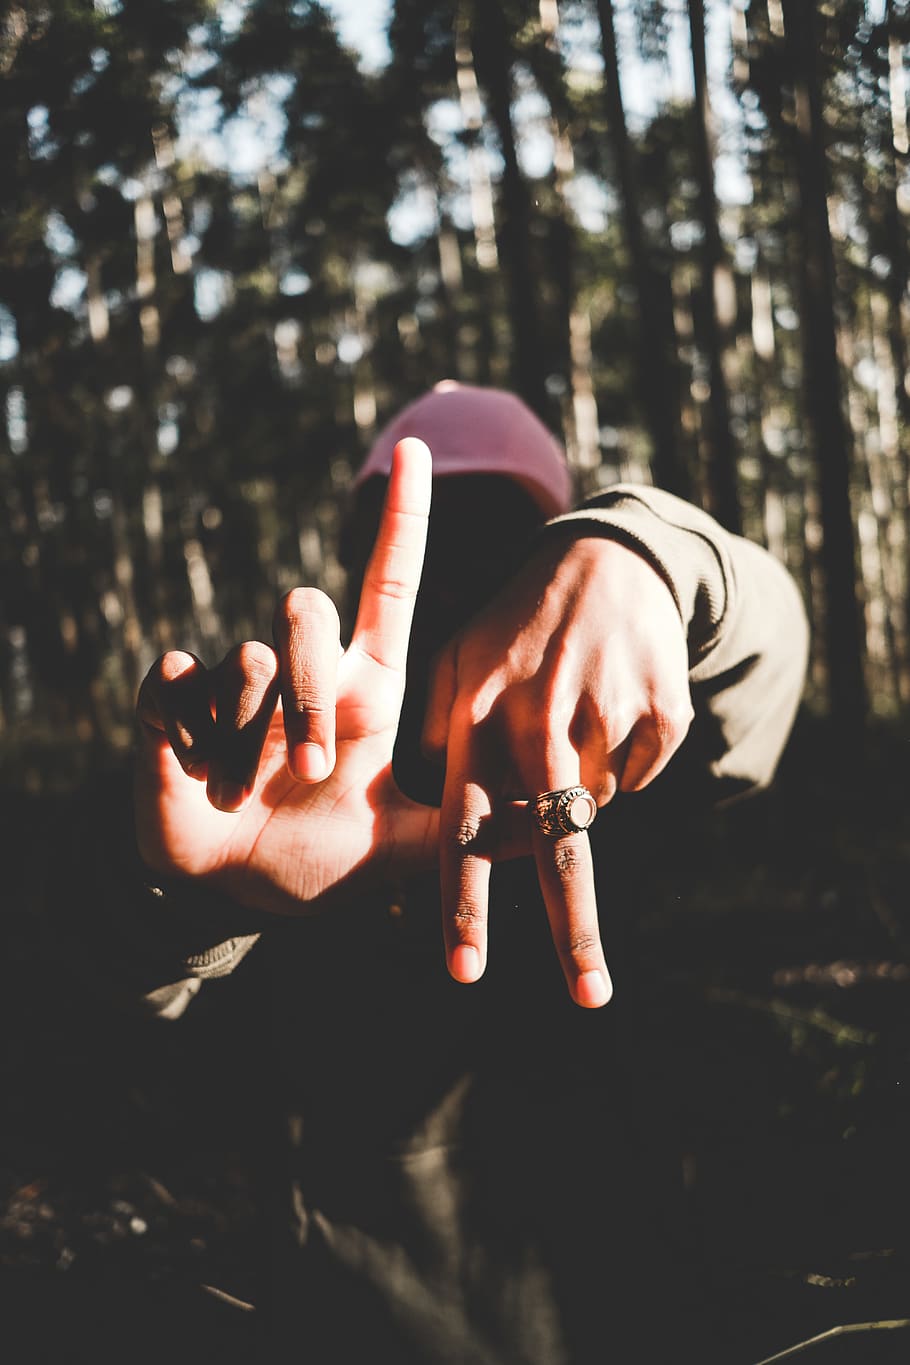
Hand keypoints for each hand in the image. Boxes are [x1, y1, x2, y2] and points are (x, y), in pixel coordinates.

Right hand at [134, 439, 439, 915]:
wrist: (235, 897)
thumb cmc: (325, 861)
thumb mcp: (404, 845)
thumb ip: (466, 822)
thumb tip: (549, 816)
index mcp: (363, 692)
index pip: (389, 587)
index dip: (403, 519)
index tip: (418, 449)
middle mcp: (303, 673)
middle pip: (306, 607)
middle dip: (303, 692)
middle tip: (306, 770)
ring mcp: (235, 683)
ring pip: (244, 656)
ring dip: (244, 737)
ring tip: (237, 788)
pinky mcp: (171, 701)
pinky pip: (176, 679)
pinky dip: (185, 729)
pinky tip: (191, 766)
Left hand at [423, 532, 693, 1006]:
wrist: (603, 559)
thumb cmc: (514, 626)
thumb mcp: (453, 663)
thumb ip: (434, 740)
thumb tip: (441, 823)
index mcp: (477, 713)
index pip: (468, 826)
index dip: (466, 901)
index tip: (465, 969)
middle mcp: (541, 716)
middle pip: (559, 842)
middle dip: (574, 927)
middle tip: (590, 996)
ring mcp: (607, 711)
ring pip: (598, 806)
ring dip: (580, 792)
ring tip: (572, 723)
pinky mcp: (662, 709)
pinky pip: (641, 777)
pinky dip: (621, 764)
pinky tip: (607, 709)